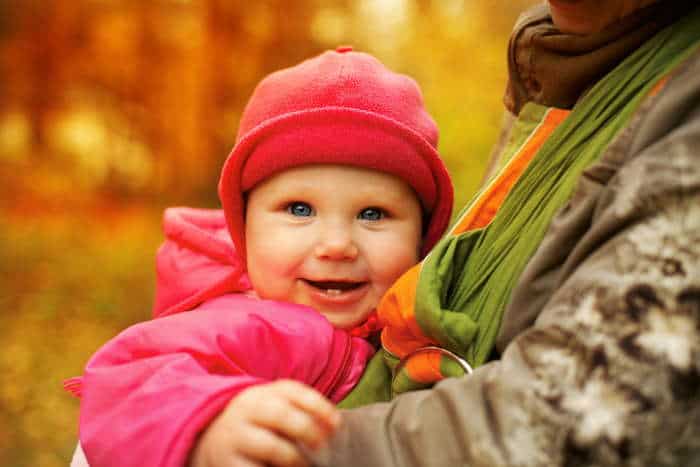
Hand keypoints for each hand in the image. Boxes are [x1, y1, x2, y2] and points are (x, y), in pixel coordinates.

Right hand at [189, 380, 340, 466]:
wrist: (211, 438)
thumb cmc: (259, 424)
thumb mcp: (275, 408)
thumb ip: (302, 411)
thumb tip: (335, 426)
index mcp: (262, 393)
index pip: (293, 391)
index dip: (319, 406)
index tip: (337, 424)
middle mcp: (246, 410)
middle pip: (282, 414)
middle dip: (308, 430)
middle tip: (322, 445)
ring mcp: (235, 436)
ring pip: (272, 446)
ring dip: (295, 458)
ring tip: (302, 465)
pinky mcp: (227, 463)